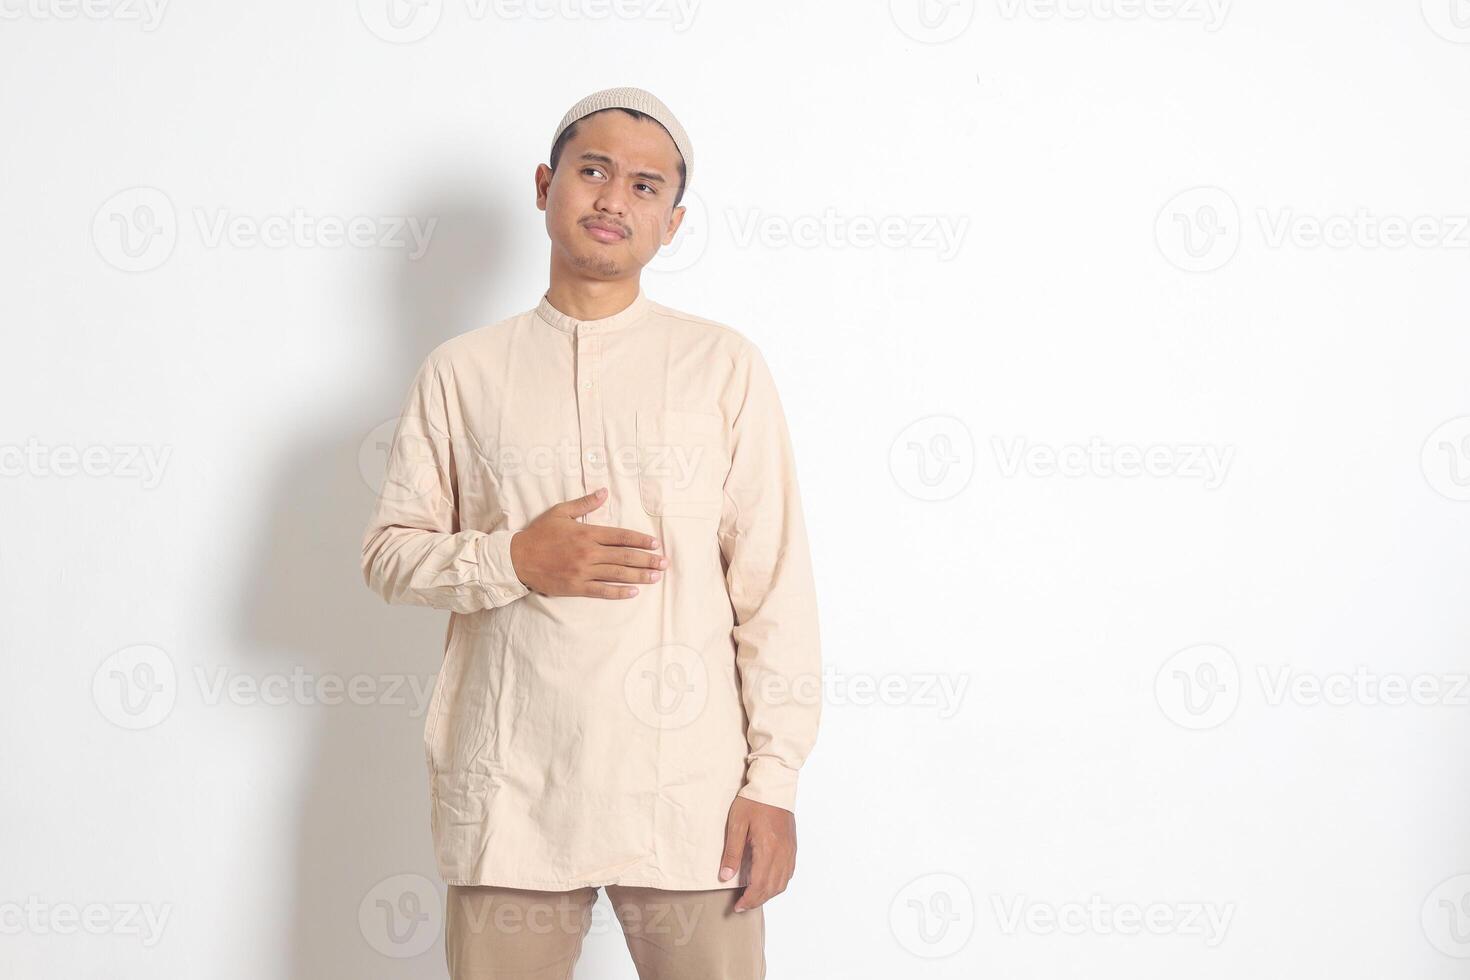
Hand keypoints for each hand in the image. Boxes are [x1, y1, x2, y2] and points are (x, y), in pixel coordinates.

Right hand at [509, 487, 667, 598]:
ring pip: (617, 573)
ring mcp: (583, 571)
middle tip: (665, 563)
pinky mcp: (576, 586)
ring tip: (656, 577)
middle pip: (624, 556)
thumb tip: (604, 492)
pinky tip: (633, 592)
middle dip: (647, 559)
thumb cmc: (539, 534)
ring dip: (639, 575)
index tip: (655, 543)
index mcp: (587, 533)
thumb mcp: (560, 512)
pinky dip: (619, 592)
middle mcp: (588, 552)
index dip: (641, 540)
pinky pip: (602, 590)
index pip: (621, 536)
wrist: (517, 558)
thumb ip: (584, 503)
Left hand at [719, 794, 795, 912]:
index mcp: (768, 848)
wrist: (773, 785)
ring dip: (768, 894)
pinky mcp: (792, 847)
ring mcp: (789, 851)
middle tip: (742, 906)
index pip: (760, 884)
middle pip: (772, 888)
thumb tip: (726, 877)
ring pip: (782, 883)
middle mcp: (782, 853)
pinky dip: (778, 884)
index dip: (749, 900)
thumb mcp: (736, 824)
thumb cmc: (753, 802)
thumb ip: (732, 852)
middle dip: (757, 901)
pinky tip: (767, 883)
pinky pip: (788, 873)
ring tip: (753, 897)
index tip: (737, 907)